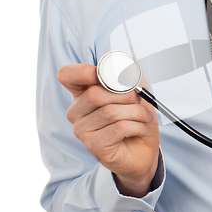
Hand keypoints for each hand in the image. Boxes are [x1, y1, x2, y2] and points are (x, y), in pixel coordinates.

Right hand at [57, 64, 159, 197]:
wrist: (144, 152)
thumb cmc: (136, 121)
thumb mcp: (137, 94)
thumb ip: (132, 76)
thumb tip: (132, 60)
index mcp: (84, 93)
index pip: (67, 75)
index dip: (83, 71)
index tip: (102, 74)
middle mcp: (78, 111)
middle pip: (95, 93)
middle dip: (126, 95)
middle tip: (139, 101)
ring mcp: (83, 130)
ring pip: (110, 112)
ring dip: (136, 113)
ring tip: (144, 117)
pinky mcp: (94, 146)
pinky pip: (118, 128)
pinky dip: (137, 126)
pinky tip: (139, 130)